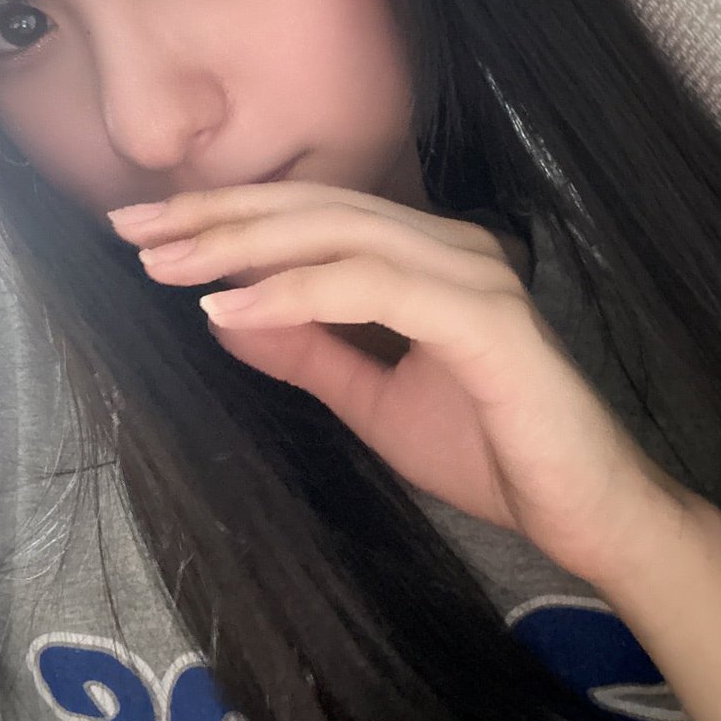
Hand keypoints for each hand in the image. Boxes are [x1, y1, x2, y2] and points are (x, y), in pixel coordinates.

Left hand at [109, 181, 693, 586]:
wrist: (586, 512)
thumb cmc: (489, 452)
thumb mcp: (371, 400)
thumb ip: (308, 351)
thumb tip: (225, 313)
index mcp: (427, 255)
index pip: (314, 215)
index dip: (229, 216)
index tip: (149, 233)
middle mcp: (450, 244)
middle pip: (316, 208)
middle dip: (219, 216)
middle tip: (134, 230)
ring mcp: (472, 272)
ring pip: (340, 232)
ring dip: (244, 245)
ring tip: (165, 264)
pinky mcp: (486, 316)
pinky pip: (374, 286)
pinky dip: (297, 292)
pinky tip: (234, 305)